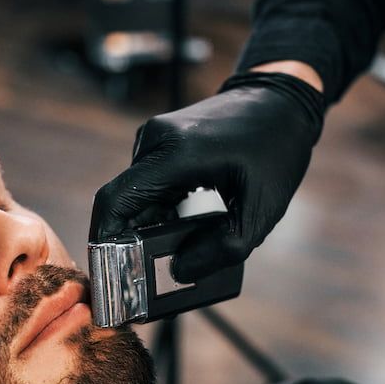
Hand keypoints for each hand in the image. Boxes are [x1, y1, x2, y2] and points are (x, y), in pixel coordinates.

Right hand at [89, 71, 324, 281]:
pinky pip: (148, 183)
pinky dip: (156, 211)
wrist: (281, 101)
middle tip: (138, 282)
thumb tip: (181, 272)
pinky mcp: (162, 141)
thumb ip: (224, 249)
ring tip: (165, 259)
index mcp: (176, 153)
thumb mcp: (262, 210)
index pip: (117, 200)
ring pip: (136, 194)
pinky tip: (178, 231)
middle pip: (123, 202)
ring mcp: (156, 137)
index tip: (106, 273)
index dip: (103, 240)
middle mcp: (156, 140)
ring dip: (145, 228)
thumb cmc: (277, 149)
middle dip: (126, 244)